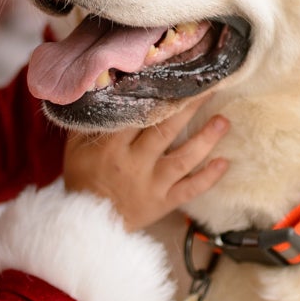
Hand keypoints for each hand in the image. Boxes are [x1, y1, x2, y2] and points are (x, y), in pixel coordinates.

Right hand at [61, 93, 231, 230]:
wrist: (87, 222)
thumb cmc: (81, 178)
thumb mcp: (75, 146)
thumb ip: (92, 120)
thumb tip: (106, 89)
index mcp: (111, 147)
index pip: (139, 116)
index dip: (160, 96)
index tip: (177, 78)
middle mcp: (135, 164)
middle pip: (166, 131)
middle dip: (189, 108)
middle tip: (209, 88)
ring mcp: (152, 185)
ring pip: (183, 159)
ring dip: (205, 140)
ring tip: (223, 121)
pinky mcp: (163, 203)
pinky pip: (189, 190)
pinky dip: (208, 178)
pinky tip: (224, 163)